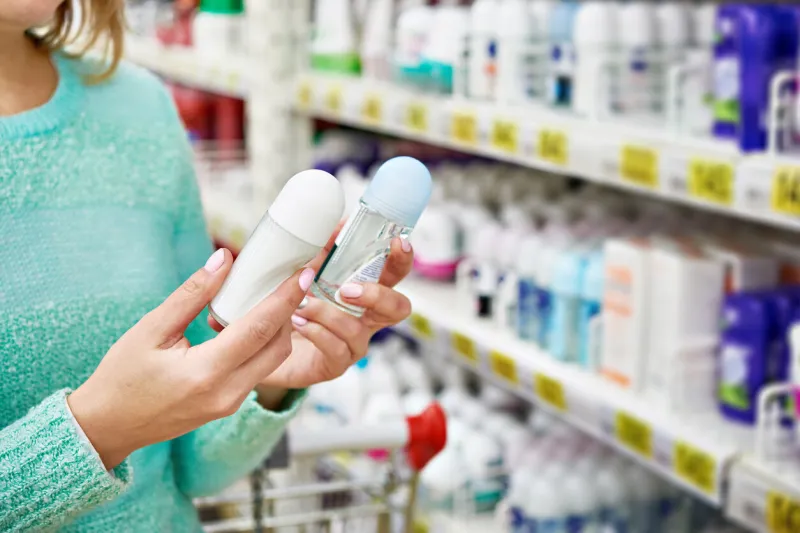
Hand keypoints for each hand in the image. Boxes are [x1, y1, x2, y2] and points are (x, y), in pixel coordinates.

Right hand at [68, 249, 312, 468]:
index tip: (304, 272)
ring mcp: (231, 404)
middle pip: (278, 346)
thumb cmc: (122, 376)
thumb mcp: (151, 329)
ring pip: (272, 360)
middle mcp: (226, 393)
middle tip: (291, 279)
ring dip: (279, 328)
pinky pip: (259, 370)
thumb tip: (225, 260)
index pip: (259, 328)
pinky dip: (263, 344)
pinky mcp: (230, 406)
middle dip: (290, 311)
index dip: (285, 297)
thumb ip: (192, 294)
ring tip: (272, 296)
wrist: (108, 427)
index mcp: (206, 373)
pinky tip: (253, 320)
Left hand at [259, 237, 413, 388]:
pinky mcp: (335, 364)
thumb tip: (336, 225)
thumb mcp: (306, 274)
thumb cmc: (292, 305)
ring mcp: (354, 344)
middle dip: (377, 295)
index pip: (395, 274)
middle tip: (347, 289)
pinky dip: (316, 332)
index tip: (398, 242)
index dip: (402, 260)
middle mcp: (367, 319)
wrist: (266, 345)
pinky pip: (335, 350)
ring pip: (358, 330)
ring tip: (302, 305)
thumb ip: (322, 252)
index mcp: (365, 292)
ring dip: (328, 314)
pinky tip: (299, 322)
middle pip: (398, 308)